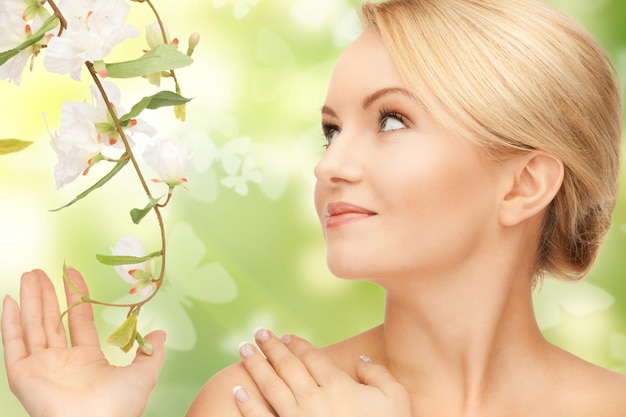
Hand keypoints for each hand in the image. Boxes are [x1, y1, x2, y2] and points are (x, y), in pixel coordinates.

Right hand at [1, 268, 165, 416]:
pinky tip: (10, 300)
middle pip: (52, 320)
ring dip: (30, 299)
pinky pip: (13, 345)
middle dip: (47, 294)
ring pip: (33, 326)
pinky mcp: (23, 375)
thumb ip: (150, 352)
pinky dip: (10, 323)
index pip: (78, 321)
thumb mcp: (144, 373)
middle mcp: (62, 362)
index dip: (75, 297)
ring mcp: (41, 368)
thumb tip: (161, 334)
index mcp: (87, 361)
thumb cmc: (120, 405)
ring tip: (30, 273)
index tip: (72, 274)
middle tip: (42, 269)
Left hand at [233, 329, 411, 416]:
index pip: (312, 357)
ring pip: (270, 386)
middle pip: (288, 365)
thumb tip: (361, 360)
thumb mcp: (396, 400)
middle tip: (259, 332)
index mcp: (339, 386)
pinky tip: (238, 391)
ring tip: (243, 349)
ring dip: (255, 365)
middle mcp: (314, 399)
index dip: (298, 344)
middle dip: (272, 346)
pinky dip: (248, 404)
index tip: (287, 336)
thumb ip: (379, 375)